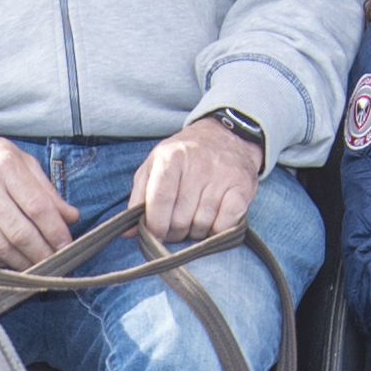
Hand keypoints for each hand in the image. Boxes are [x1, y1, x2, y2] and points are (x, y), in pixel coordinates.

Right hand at [0, 124, 75, 268]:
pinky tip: (15, 263)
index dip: (56, 230)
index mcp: (6, 168)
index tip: (67, 245)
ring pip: (2, 247)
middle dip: (43, 253)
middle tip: (58, 263)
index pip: (38, 207)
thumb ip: (46, 188)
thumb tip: (71, 216)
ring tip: (40, 267)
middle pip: (21, 233)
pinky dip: (2, 262)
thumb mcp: (19, 159)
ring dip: (25, 263)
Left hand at [132, 115, 268, 246]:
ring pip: (202, 225)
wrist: (225, 136)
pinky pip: (225, 225)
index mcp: (171, 158)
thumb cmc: (184, 157)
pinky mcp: (242, 187)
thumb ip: (138, 197)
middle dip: (175, 231)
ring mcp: (222, 176)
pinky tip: (213, 221)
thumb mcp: (154, 165)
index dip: (155, 224)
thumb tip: (128, 231)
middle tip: (176, 225)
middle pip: (180, 218)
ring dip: (196, 232)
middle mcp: (198, 165)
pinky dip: (217, 231)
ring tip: (194, 219)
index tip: (155, 234)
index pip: (159, 200)